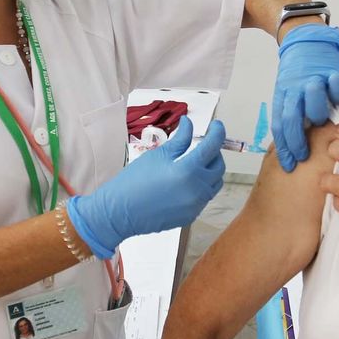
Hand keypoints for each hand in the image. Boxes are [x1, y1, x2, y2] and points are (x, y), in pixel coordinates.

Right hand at [66, 116, 225, 258]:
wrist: (120, 212)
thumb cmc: (135, 180)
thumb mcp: (158, 155)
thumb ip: (180, 139)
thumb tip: (189, 124)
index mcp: (189, 170)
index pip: (213, 146)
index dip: (218, 132)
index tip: (216, 126)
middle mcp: (198, 189)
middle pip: (219, 166)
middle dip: (214, 153)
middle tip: (203, 146)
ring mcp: (196, 204)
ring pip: (215, 184)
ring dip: (210, 171)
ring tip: (195, 164)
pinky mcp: (191, 215)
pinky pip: (204, 197)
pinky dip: (201, 186)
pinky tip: (186, 182)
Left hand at [272, 24, 338, 171]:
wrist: (305, 42)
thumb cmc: (297, 75)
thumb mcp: (287, 94)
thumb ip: (290, 115)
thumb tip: (290, 148)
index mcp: (283, 95)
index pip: (279, 125)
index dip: (284, 147)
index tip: (290, 164)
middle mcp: (296, 88)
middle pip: (291, 117)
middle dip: (296, 140)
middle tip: (303, 155)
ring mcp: (314, 78)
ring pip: (313, 101)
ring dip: (317, 114)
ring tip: (321, 121)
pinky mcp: (332, 70)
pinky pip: (336, 86)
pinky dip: (338, 95)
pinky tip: (337, 100)